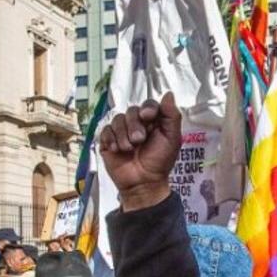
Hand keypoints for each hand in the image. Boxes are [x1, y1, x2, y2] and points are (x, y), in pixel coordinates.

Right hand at [98, 92, 181, 210]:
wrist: (143, 183)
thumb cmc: (159, 162)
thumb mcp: (171, 139)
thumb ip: (171, 116)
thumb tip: (169, 94)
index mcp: (153, 122)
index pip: (148, 105)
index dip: (147, 108)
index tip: (148, 116)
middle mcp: (137, 124)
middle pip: (131, 111)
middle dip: (135, 125)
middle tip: (139, 141)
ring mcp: (122, 132)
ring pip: (117, 119)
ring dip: (123, 134)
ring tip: (129, 149)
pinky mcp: (109, 140)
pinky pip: (105, 131)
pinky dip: (111, 139)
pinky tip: (117, 150)